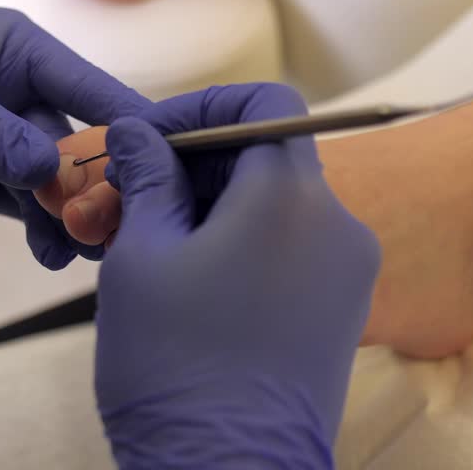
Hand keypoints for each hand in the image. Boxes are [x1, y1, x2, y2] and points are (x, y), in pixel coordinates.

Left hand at [0, 7, 147, 268]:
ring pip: (57, 183)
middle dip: (104, 187)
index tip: (170, 176)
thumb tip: (57, 179)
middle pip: (84, 144)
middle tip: (117, 232)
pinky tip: (49, 251)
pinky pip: (22, 205)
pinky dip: (40, 228)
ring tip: (80, 252)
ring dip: (73, 217)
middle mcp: (17, 90)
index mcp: (20, 49)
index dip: (134, 133)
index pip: (97, 92)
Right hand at [94, 84, 379, 466]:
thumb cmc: (176, 369)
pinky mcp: (342, 311)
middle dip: (190, 166)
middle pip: (265, 155)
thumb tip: (138, 135)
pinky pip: (292, 248)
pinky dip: (241, 244)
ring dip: (209, 208)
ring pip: (275, 205)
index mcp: (291, 197)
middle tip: (124, 200)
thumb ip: (145, 178)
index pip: (262, 104)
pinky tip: (185, 276)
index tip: (149, 140)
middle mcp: (337, 224)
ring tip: (142, 244)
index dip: (201, 108)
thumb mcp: (141, 257)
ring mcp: (348, 270)